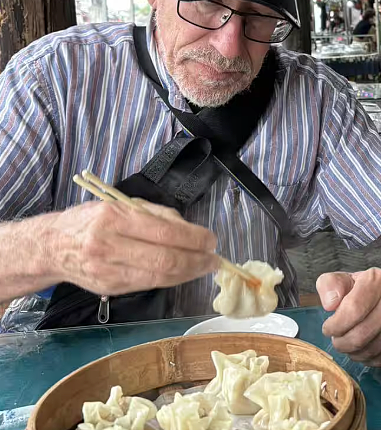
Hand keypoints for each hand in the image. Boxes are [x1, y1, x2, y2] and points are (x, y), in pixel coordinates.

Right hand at [43, 200, 219, 294]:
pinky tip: (184, 273)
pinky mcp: (109, 288)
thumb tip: (190, 229)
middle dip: (197, 261)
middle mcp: (108, 245)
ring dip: (189, 274)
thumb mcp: (121, 204)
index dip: (193, 239)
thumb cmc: (91, 220)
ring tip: (205, 267)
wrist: (53, 246)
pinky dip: (171, 279)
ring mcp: (108, 270)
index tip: (211, 240)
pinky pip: (149, 284)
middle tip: (215, 259)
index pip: (164, 232)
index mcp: (114, 217)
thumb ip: (156, 214)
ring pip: (159, 277)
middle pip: (164, 260)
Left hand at [316, 268, 380, 366]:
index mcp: (377, 279)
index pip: (353, 310)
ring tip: (348, 345)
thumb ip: (329, 286)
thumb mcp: (344, 280)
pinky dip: (369, 360)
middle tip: (337, 341)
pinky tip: (363, 351)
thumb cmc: (364, 289)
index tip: (328, 329)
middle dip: (342, 343)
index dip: (335, 325)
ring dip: (353, 353)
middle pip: (362, 334)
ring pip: (372, 350)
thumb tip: (329, 305)